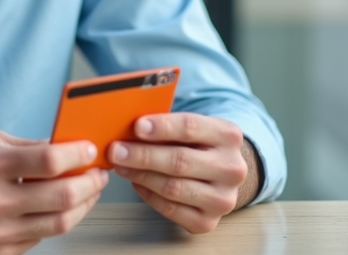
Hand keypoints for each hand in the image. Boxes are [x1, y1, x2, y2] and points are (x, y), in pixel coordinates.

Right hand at [0, 130, 107, 254]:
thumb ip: (27, 146)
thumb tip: (66, 147)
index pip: (49, 161)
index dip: (78, 154)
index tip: (90, 149)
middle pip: (62, 195)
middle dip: (90, 182)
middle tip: (99, 173)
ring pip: (59, 222)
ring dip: (83, 205)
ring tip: (88, 191)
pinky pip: (41, 238)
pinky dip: (57, 221)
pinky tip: (60, 208)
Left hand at [108, 113, 251, 233]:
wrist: (223, 175)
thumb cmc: (199, 145)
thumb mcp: (194, 127)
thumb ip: (168, 125)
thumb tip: (129, 127)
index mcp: (228, 135)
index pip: (190, 127)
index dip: (162, 127)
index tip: (136, 126)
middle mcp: (232, 168)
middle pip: (180, 161)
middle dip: (143, 155)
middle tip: (116, 150)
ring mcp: (222, 199)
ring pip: (173, 187)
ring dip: (141, 175)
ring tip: (121, 165)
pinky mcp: (207, 222)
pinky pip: (170, 208)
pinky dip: (148, 194)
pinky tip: (136, 182)